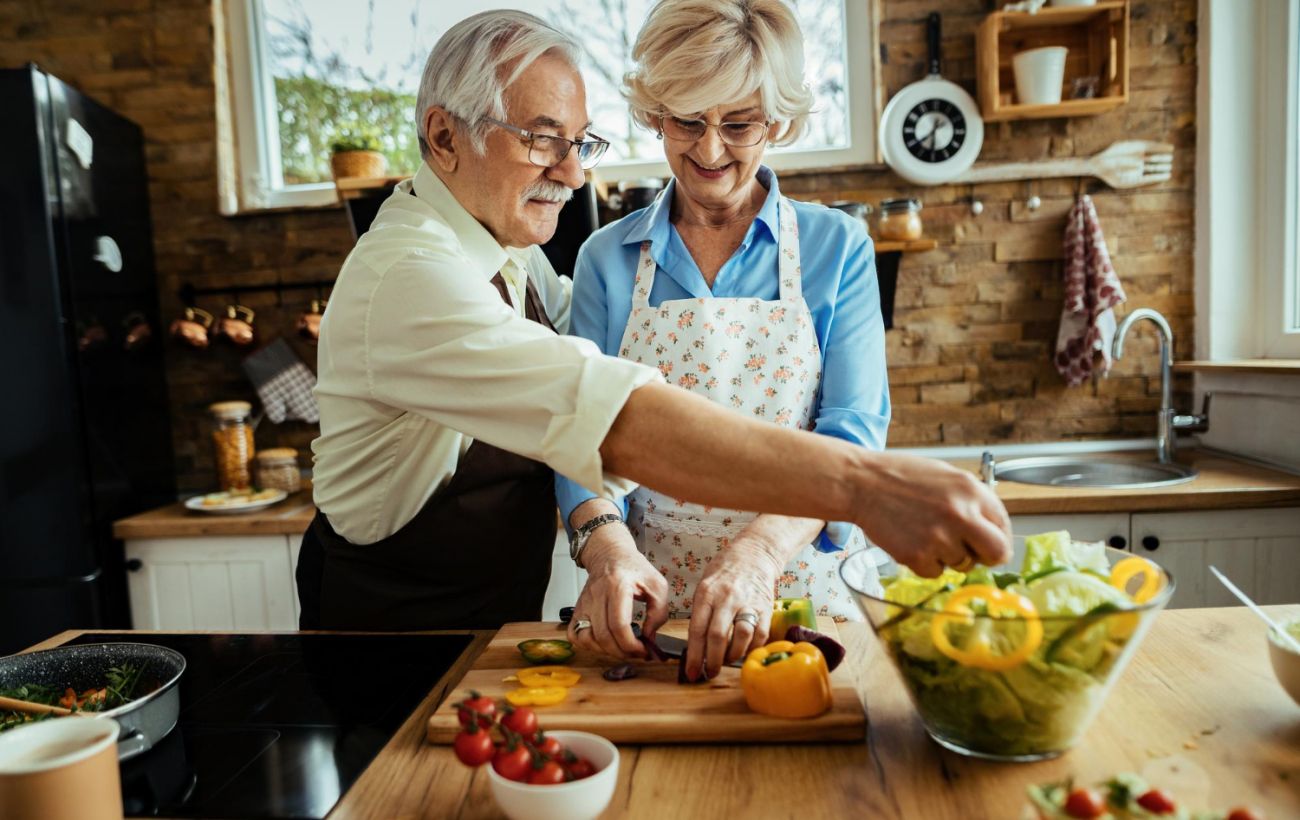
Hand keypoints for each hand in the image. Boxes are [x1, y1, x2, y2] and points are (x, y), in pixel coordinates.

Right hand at [567, 524, 668, 659]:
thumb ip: (658, 613)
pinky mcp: (577, 609)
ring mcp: (584, 603)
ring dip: (605, 651)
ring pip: (586, 638)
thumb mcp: (657, 585)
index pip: (618, 625)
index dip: (631, 645)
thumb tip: (650, 638)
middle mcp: (597, 595)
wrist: (609, 554)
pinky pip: (575, 635)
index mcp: (618, 586)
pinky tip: (603, 643)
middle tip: (636, 653)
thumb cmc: (633, 569)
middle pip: (603, 636)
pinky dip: (588, 645)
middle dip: (622, 652)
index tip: (644, 650)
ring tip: (621, 648)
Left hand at [683, 540, 780, 680]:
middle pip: (718, 636)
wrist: (754, 554)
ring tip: (727, 661)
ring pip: (741, 636)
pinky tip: (744, 650)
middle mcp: (727, 597)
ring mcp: (748, 602)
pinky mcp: (766, 607)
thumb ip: (700, 612)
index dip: (694, 656)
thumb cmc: (725, 571)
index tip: (691, 672)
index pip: (697, 630)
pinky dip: (751, 648)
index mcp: (707, 593)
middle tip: (709, 672)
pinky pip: (760, 634)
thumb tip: (695, 645)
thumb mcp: (704, 585)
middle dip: (712, 661)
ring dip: (733, 655)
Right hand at [853, 452, 1011, 576]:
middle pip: (996, 553)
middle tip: (971, 553)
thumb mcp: (947, 476)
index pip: (1004, 528)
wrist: (861, 483)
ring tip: (925, 533)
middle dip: (986, 557)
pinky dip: (925, 563)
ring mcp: (939, 537)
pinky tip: (911, 540)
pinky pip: (934, 572)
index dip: (996, 538)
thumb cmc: (901, 477)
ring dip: (947, 556)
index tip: (988, 543)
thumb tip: (992, 529)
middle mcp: (960, 514)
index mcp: (971, 490)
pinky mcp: (917, 556)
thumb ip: (973, 501)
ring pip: (961, 565)